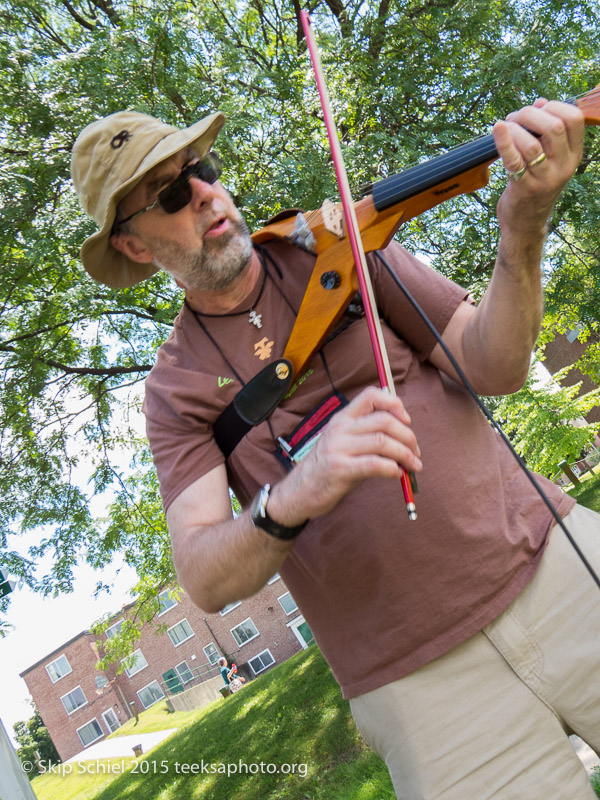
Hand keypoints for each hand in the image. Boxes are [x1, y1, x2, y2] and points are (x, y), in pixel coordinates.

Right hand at [269, 386, 421, 523]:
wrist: (298, 493)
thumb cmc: (327, 469)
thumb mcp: (343, 444)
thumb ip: (367, 436)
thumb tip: (404, 435)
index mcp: (342, 418)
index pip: (371, 395)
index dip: (394, 404)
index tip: (407, 420)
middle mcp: (339, 429)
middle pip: (384, 420)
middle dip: (408, 436)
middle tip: (416, 452)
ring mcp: (338, 448)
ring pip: (383, 442)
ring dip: (406, 454)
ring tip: (414, 466)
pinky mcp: (339, 469)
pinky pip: (374, 464)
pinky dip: (393, 468)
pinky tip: (398, 474)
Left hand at [493, 99, 583, 234]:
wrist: (525, 224)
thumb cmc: (534, 185)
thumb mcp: (549, 159)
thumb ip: (546, 132)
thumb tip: (540, 102)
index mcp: (573, 155)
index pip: (574, 119)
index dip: (553, 106)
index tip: (536, 110)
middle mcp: (563, 167)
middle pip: (554, 127)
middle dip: (529, 114)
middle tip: (514, 118)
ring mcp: (544, 179)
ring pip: (531, 144)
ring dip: (514, 129)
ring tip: (504, 128)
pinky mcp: (524, 188)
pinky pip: (514, 160)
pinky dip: (504, 141)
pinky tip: (497, 128)